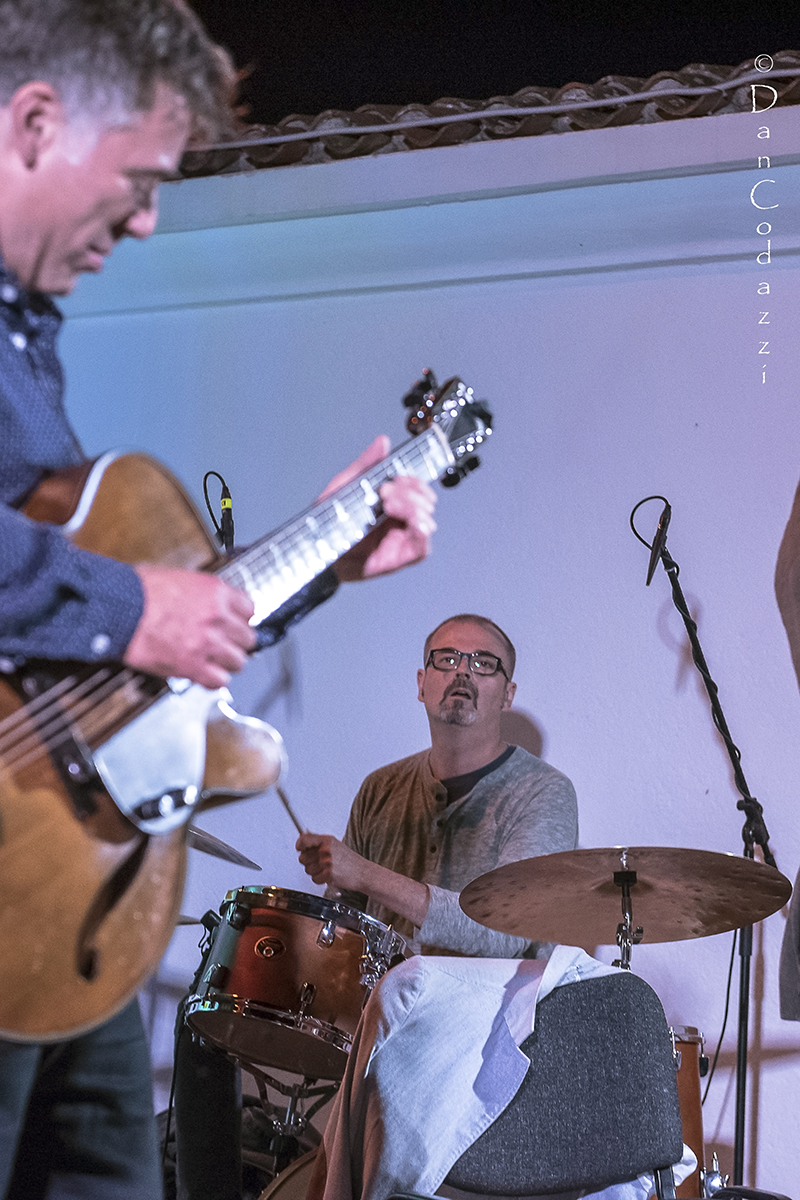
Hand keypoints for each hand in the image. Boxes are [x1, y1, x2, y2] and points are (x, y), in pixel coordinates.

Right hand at [124, 563, 255, 687]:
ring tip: (216, 660)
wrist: (118, 609)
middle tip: (225, 643)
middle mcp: (218, 619)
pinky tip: (205, 673)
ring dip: (227, 662)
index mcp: (216, 593)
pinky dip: (213, 679)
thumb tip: (208, 602)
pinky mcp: (193, 666)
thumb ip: (202, 594)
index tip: (235, 623)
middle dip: (236, 641)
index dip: (240, 619)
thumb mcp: (179, 578)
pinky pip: (219, 680)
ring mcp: (208, 644)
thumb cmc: (139, 591)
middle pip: (247, 638)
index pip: (249, 610)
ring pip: (238, 662)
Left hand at [296, 832, 366, 890]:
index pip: (304, 840)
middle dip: (308, 862)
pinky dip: (320, 879)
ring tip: (326, 869)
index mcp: (327, 840)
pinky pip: (314, 879)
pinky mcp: (329, 875)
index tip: (300, 848)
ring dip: (315, 871)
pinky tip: (329, 875)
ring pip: (307, 870)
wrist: (363, 872)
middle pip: (302, 857)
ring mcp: (327, 863)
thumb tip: (303, 835)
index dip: (299, 845)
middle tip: (318, 862)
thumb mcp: (335, 844)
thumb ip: (318, 841)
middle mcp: (326, 850)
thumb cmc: (349, 859)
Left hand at [320, 436, 436, 581]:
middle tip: (385, 492)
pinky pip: (423, 547)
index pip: (417, 485)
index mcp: (391, 499)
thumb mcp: (343, 488)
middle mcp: (401, 517)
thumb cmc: (329, 522)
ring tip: (389, 506)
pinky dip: (422, 531)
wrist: (316, 551)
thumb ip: (365, 465)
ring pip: (427, 519)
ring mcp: (403, 537)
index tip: (396, 478)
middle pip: (426, 499)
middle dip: (411, 492)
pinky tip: (412, 522)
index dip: (413, 479)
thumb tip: (383, 442)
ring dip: (414, 507)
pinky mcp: (402, 557)